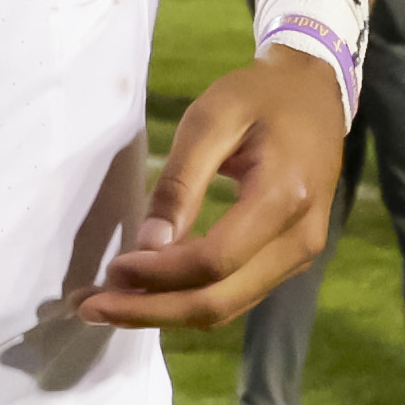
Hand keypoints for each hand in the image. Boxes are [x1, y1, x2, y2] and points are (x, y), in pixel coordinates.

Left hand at [78, 51, 344, 328]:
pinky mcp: (290, 259)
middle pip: (219, 301)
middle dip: (151, 311)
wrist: (313, 92)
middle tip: (91, 306)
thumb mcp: (211, 119)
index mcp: (284, 197)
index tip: (111, 270)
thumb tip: (147, 244)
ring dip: (165, 312)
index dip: (158, 275)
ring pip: (227, 307)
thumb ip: (180, 182)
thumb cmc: (260, 96)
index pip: (215, 262)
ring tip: (109, 304)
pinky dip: (189, 299)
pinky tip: (148, 291)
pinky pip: (237, 294)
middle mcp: (300, 239)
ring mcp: (300, 254)